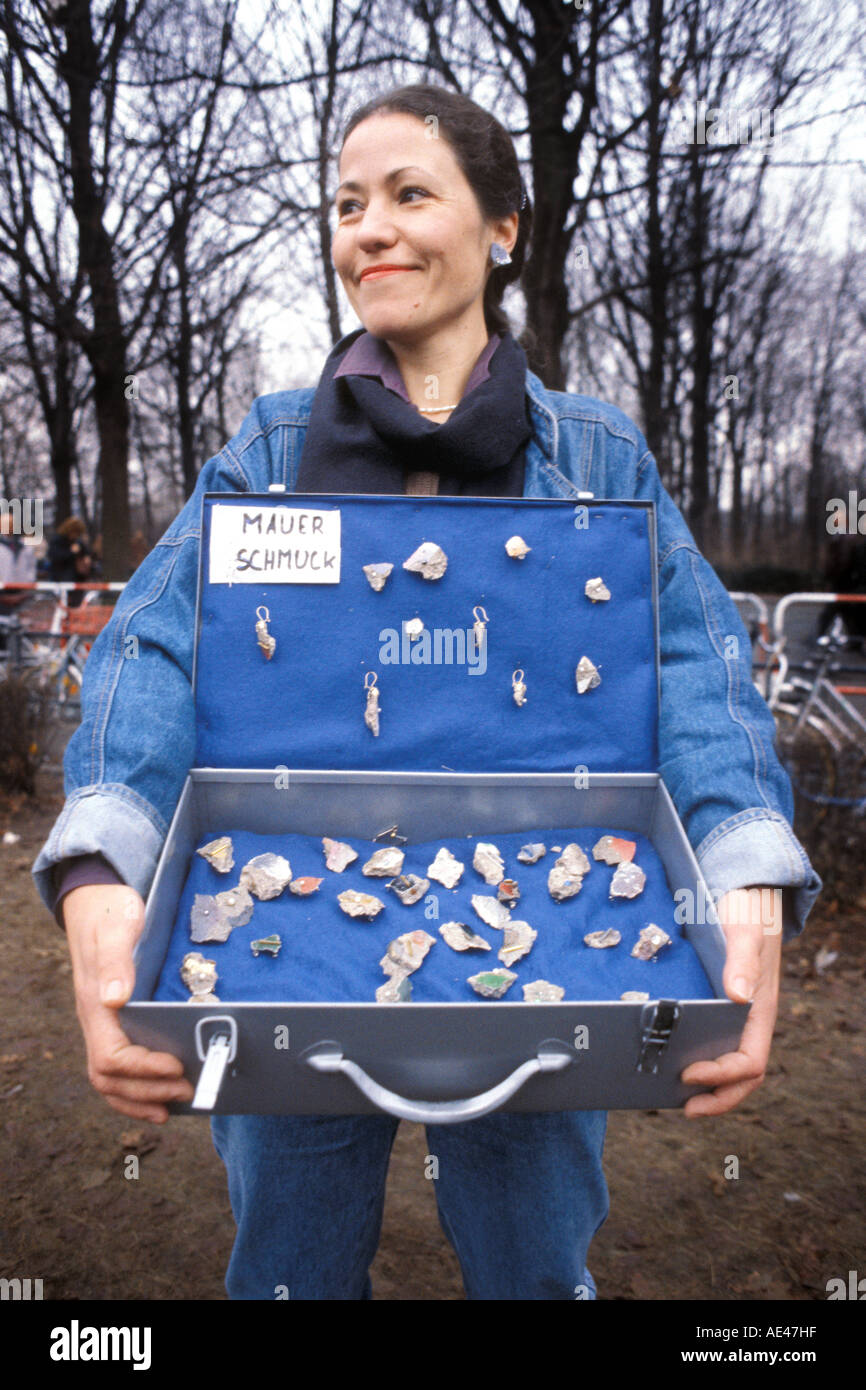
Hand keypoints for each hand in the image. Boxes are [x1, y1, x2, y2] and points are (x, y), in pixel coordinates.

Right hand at [63, 883, 193, 1121]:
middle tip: (188, 1088)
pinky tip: (163, 1093)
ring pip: (112, 1080)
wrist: (98, 899)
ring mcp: (105, 1024)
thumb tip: (114, 998)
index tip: (175, 1065)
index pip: (111, 1058)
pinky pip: (120, 1066)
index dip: (143, 1069)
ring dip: (142, 1098)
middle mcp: (97, 1021)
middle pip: (110, 1078)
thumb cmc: (110, 912)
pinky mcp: (117, 1021)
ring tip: (176, 1103)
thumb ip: (115, 961)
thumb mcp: (116, 928)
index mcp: (95, 1006)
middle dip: (148, 1091)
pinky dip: (139, 1088)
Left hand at [680, 885, 782, 1116]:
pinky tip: (666, 1059)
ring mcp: (732, 1015)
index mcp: (760, 1011)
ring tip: (671, 1094)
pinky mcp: (715, 1006)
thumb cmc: (748, 912)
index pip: (750, 1063)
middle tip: (684, 1108)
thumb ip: (742, 961)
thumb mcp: (746, 932)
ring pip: (724, 1063)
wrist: (743, 893)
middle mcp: (747, 1020)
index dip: (722, 1077)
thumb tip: (739, 995)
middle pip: (741, 1076)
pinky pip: (709, 1043)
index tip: (689, 1073)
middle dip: (716, 1098)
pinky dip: (693, 1058)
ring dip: (704, 1086)